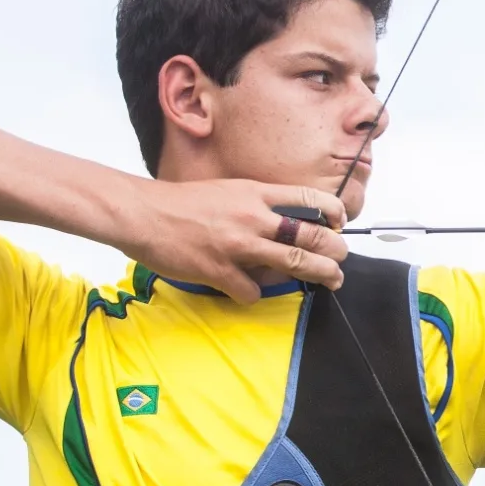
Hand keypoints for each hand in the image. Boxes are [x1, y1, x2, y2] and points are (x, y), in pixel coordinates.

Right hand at [120, 179, 351, 301]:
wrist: (142, 213)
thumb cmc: (181, 202)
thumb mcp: (227, 190)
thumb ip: (256, 205)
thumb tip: (282, 225)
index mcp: (255, 194)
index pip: (308, 198)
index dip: (333, 211)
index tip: (340, 223)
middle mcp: (253, 218)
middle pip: (311, 235)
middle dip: (336, 250)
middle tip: (342, 259)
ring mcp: (238, 246)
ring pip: (295, 263)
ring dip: (321, 274)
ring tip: (333, 280)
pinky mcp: (220, 271)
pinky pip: (253, 291)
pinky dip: (254, 294)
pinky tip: (247, 291)